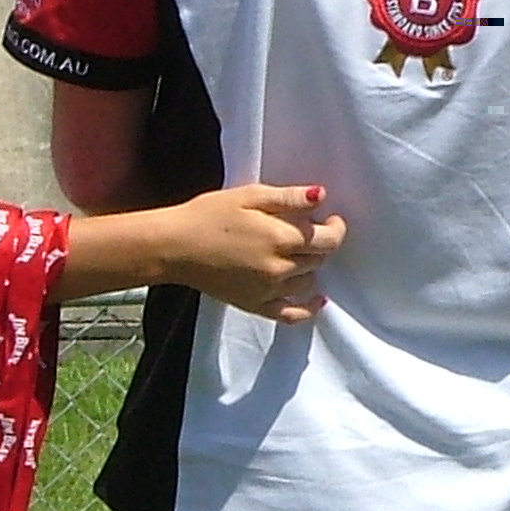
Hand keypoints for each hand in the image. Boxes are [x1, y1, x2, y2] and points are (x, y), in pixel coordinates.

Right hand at [167, 185, 343, 320]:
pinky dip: (308, 309)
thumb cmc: (208, 215)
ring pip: (308, 282)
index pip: (328, 239)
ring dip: (310, 268)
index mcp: (280, 238)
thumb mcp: (249, 196)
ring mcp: (269, 290)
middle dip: (319, 244)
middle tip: (306, 231)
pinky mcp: (256, 305)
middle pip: (319, 259)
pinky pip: (292, 315)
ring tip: (297, 253)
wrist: (173, 247)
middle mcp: (280, 268)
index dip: (336, 228)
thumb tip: (320, 195)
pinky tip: (317, 300)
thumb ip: (288, 198)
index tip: (331, 220)